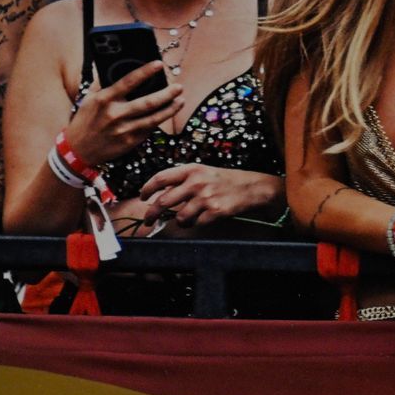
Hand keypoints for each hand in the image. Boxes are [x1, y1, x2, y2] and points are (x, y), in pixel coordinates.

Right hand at [64, 61, 181, 166]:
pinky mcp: (130, 142)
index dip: (145, 72)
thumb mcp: (88, 99)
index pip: (128, 82)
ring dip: (170, 109)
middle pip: (147, 102)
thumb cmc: (84, 120)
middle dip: (167, 94)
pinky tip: (168, 113)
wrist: (78, 151)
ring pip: (154, 118)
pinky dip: (160, 120)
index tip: (158, 64)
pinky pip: (149, 129)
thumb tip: (113, 66)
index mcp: (104, 99)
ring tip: (181, 100)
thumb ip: (101, 82)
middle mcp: (115, 114)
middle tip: (179, 87)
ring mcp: (124, 129)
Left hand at [138, 164, 280, 229]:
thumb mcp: (203, 172)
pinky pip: (196, 224)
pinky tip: (204, 218)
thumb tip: (160, 195)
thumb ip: (183, 180)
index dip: (147, 189)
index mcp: (191, 170)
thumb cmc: (225, 180)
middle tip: (148, 220)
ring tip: (188, 218)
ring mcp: (206, 197)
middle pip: (163, 201)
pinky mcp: (215, 211)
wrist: (252, 187)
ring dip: (180, 221)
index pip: (161, 178)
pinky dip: (196, 224)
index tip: (142, 197)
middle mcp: (196, 182)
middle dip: (151, 214)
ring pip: (180, 217)